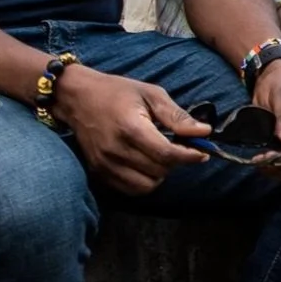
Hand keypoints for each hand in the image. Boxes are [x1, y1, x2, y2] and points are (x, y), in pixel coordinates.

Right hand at [52, 64, 209, 195]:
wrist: (76, 97)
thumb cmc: (117, 92)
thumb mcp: (151, 94)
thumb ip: (177, 116)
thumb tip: (204, 132)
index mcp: (131, 128)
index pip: (167, 154)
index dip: (190, 156)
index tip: (202, 152)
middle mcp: (116, 150)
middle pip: (159, 171)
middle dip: (176, 161)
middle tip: (178, 147)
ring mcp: (105, 164)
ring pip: (146, 185)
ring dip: (160, 173)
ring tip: (159, 155)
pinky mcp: (98, 172)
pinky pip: (130, 189)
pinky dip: (143, 181)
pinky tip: (145, 164)